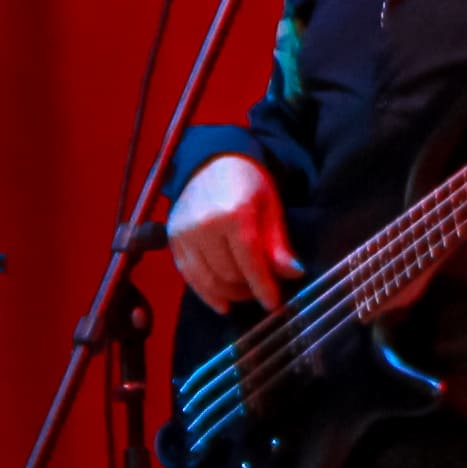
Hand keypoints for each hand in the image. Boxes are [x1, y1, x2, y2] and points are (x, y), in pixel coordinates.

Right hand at [165, 155, 296, 313]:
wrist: (212, 163)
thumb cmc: (248, 184)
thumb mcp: (271, 208)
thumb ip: (278, 244)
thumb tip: (293, 274)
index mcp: (233, 214)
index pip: (250, 262)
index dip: (264, 287)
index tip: (275, 304)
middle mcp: (203, 225)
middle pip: (229, 275)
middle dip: (249, 289)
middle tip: (263, 290)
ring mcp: (184, 233)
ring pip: (208, 281)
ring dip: (230, 294)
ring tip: (246, 292)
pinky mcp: (173, 240)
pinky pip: (189, 277)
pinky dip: (206, 294)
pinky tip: (222, 303)